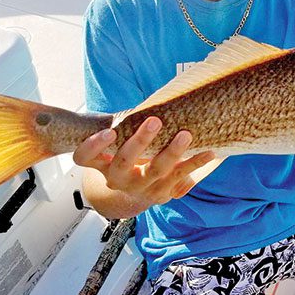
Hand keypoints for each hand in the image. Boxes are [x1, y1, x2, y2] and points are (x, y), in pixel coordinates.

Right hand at [72, 116, 215, 207]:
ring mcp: (140, 189)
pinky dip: (194, 164)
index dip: (94, 146)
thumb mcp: (120, 143)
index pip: (85, 158)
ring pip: (155, 172)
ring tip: (186, 134)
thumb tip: (151, 99)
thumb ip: (125, 126)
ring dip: (172, 152)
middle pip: (124, 162)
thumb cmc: (129, 155)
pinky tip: (209, 153)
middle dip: (140, 141)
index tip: (110, 131)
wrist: (136, 193)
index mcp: (102, 165)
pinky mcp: (161, 194)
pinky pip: (179, 179)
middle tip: (155, 121)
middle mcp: (118, 180)